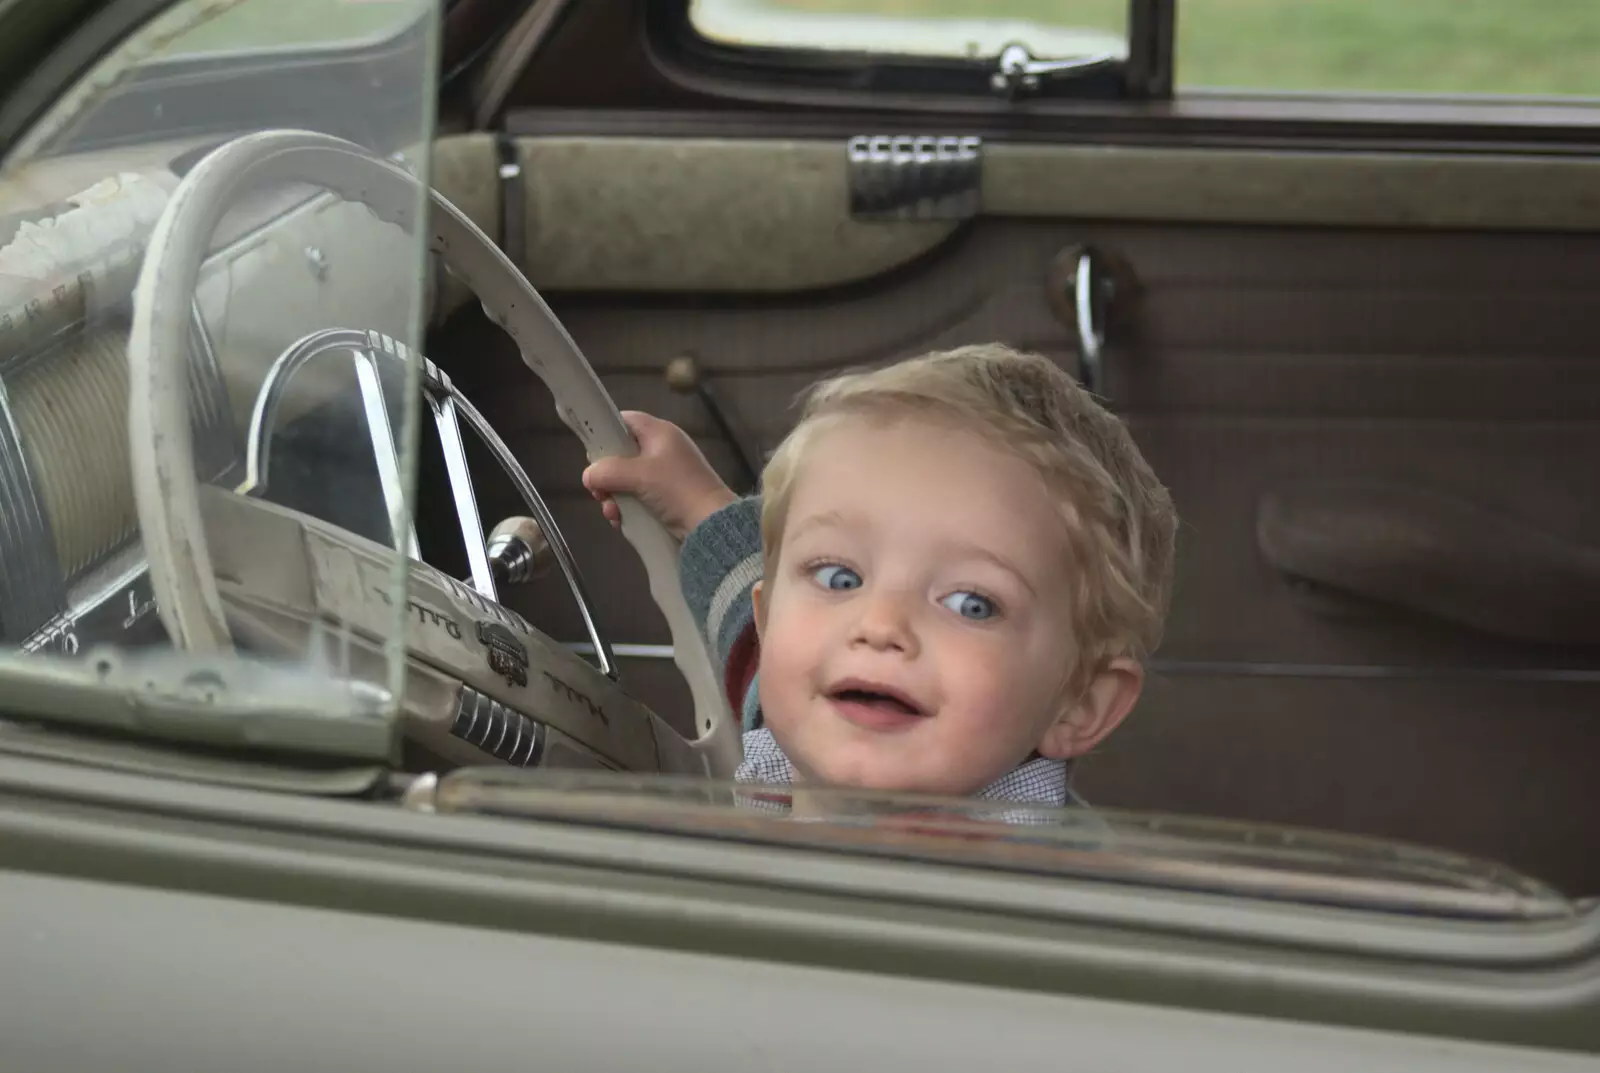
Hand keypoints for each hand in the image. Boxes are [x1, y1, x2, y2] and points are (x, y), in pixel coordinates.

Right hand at [582, 411, 737, 541]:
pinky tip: (621, 520)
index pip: (625, 421)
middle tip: (599, 490)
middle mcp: (661, 449)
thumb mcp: (639, 475)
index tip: (593, 453)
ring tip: (612, 511)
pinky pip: (637, 497)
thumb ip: (608, 471)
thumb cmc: (676, 489)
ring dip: (614, 496)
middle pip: (621, 454)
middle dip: (606, 475)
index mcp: (659, 433)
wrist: (710, 523)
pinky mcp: (665, 497)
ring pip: (626, 479)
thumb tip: (588, 476)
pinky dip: (626, 508)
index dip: (605, 432)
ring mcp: (664, 474)